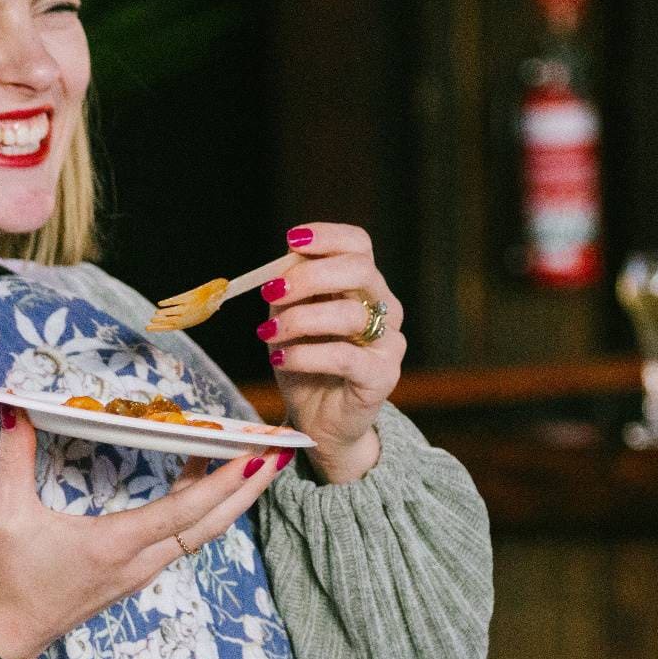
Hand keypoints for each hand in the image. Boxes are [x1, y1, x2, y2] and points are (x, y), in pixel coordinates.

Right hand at [0, 406, 285, 658]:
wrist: (9, 635)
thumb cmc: (8, 580)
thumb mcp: (8, 515)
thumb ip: (14, 459)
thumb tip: (14, 409)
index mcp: (115, 545)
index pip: (182, 512)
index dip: (221, 484)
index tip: (254, 457)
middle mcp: (139, 561)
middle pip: (210, 524)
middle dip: (248, 489)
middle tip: (280, 453)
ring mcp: (142, 571)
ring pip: (200, 533)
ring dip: (230, 499)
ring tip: (255, 460)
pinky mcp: (137, 574)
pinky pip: (182, 538)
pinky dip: (203, 508)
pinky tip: (205, 480)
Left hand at [259, 223, 406, 484]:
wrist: (319, 422)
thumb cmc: (306, 367)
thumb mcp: (289, 322)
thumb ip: (289, 293)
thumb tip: (279, 265)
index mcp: (364, 287)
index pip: (358, 245)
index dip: (327, 236)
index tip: (291, 240)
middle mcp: (385, 308)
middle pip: (359, 270)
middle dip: (310, 276)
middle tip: (272, 292)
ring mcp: (389, 342)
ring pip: (350, 314)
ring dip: (300, 320)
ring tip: (268, 335)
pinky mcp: (383, 376)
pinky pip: (344, 356)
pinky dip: (306, 354)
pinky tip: (281, 359)